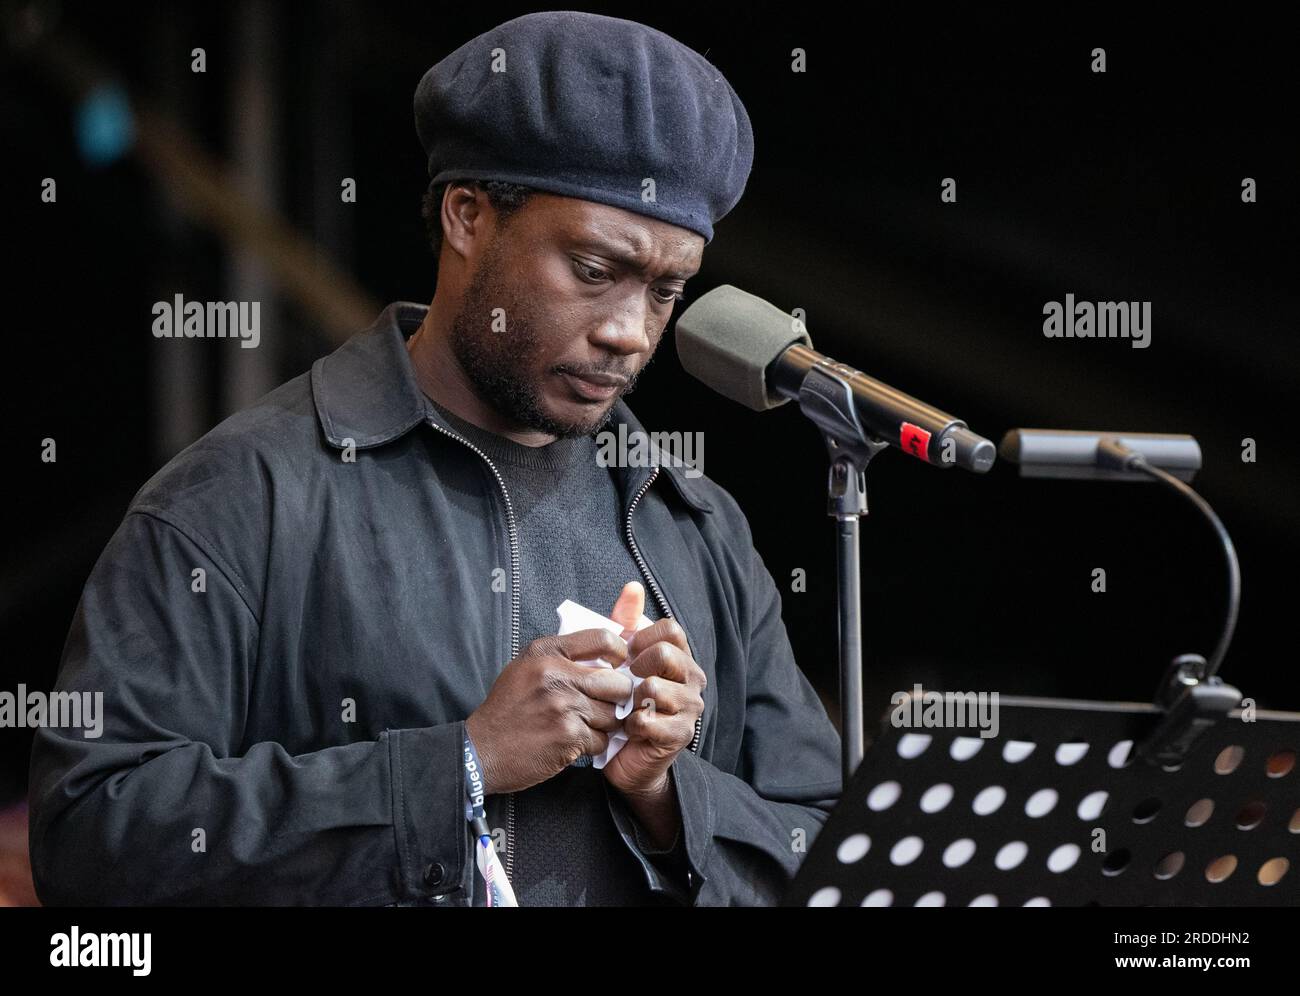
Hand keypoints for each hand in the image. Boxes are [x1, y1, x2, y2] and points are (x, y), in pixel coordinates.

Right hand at [465, 628, 634, 793]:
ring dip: (602, 725)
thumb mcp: (525, 668)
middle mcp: (556, 674)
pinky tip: (572, 743)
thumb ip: (560, 657)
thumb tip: (603, 657)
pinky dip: (591, 745)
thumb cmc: (506, 709)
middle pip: (617, 682)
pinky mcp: (569, 735)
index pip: (603, 638)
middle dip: (616, 698)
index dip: (619, 654)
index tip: (618, 667)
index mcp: (546, 651)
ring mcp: (564, 705)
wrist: (481, 749)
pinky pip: (601, 740)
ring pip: (612, 715)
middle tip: (604, 706)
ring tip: (581, 726)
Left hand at [600, 582, 706, 799]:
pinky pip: (648, 720)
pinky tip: (628, 730)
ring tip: (625, 709)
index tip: (624, 656)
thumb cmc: (625, 703)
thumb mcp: (624, 660)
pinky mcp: (681, 735)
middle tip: (623, 683)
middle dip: (635, 667)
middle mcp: (693, 679)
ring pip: (655, 687)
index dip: (641, 638)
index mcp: (681, 657)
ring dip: (629, 700)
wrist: (627, 755)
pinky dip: (630, 725)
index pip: (670, 630)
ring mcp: (691, 707)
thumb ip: (627, 623)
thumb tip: (632, 587)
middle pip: (664, 653)